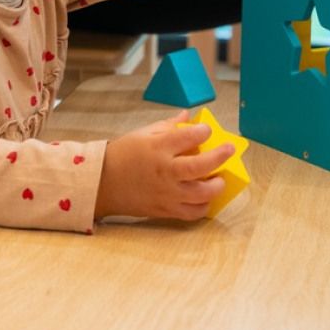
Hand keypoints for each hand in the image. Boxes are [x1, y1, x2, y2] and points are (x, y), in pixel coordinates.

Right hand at [95, 112, 234, 219]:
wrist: (101, 183)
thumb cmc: (122, 155)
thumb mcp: (142, 134)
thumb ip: (168, 126)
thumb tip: (188, 116)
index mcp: (157, 148)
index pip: (188, 136)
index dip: (203, 131)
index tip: (207, 130)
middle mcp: (164, 171)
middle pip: (201, 166)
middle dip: (220, 157)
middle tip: (228, 150)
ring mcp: (166, 193)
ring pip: (201, 194)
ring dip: (216, 186)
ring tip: (218, 178)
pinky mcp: (165, 210)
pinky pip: (192, 213)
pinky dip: (203, 206)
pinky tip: (204, 197)